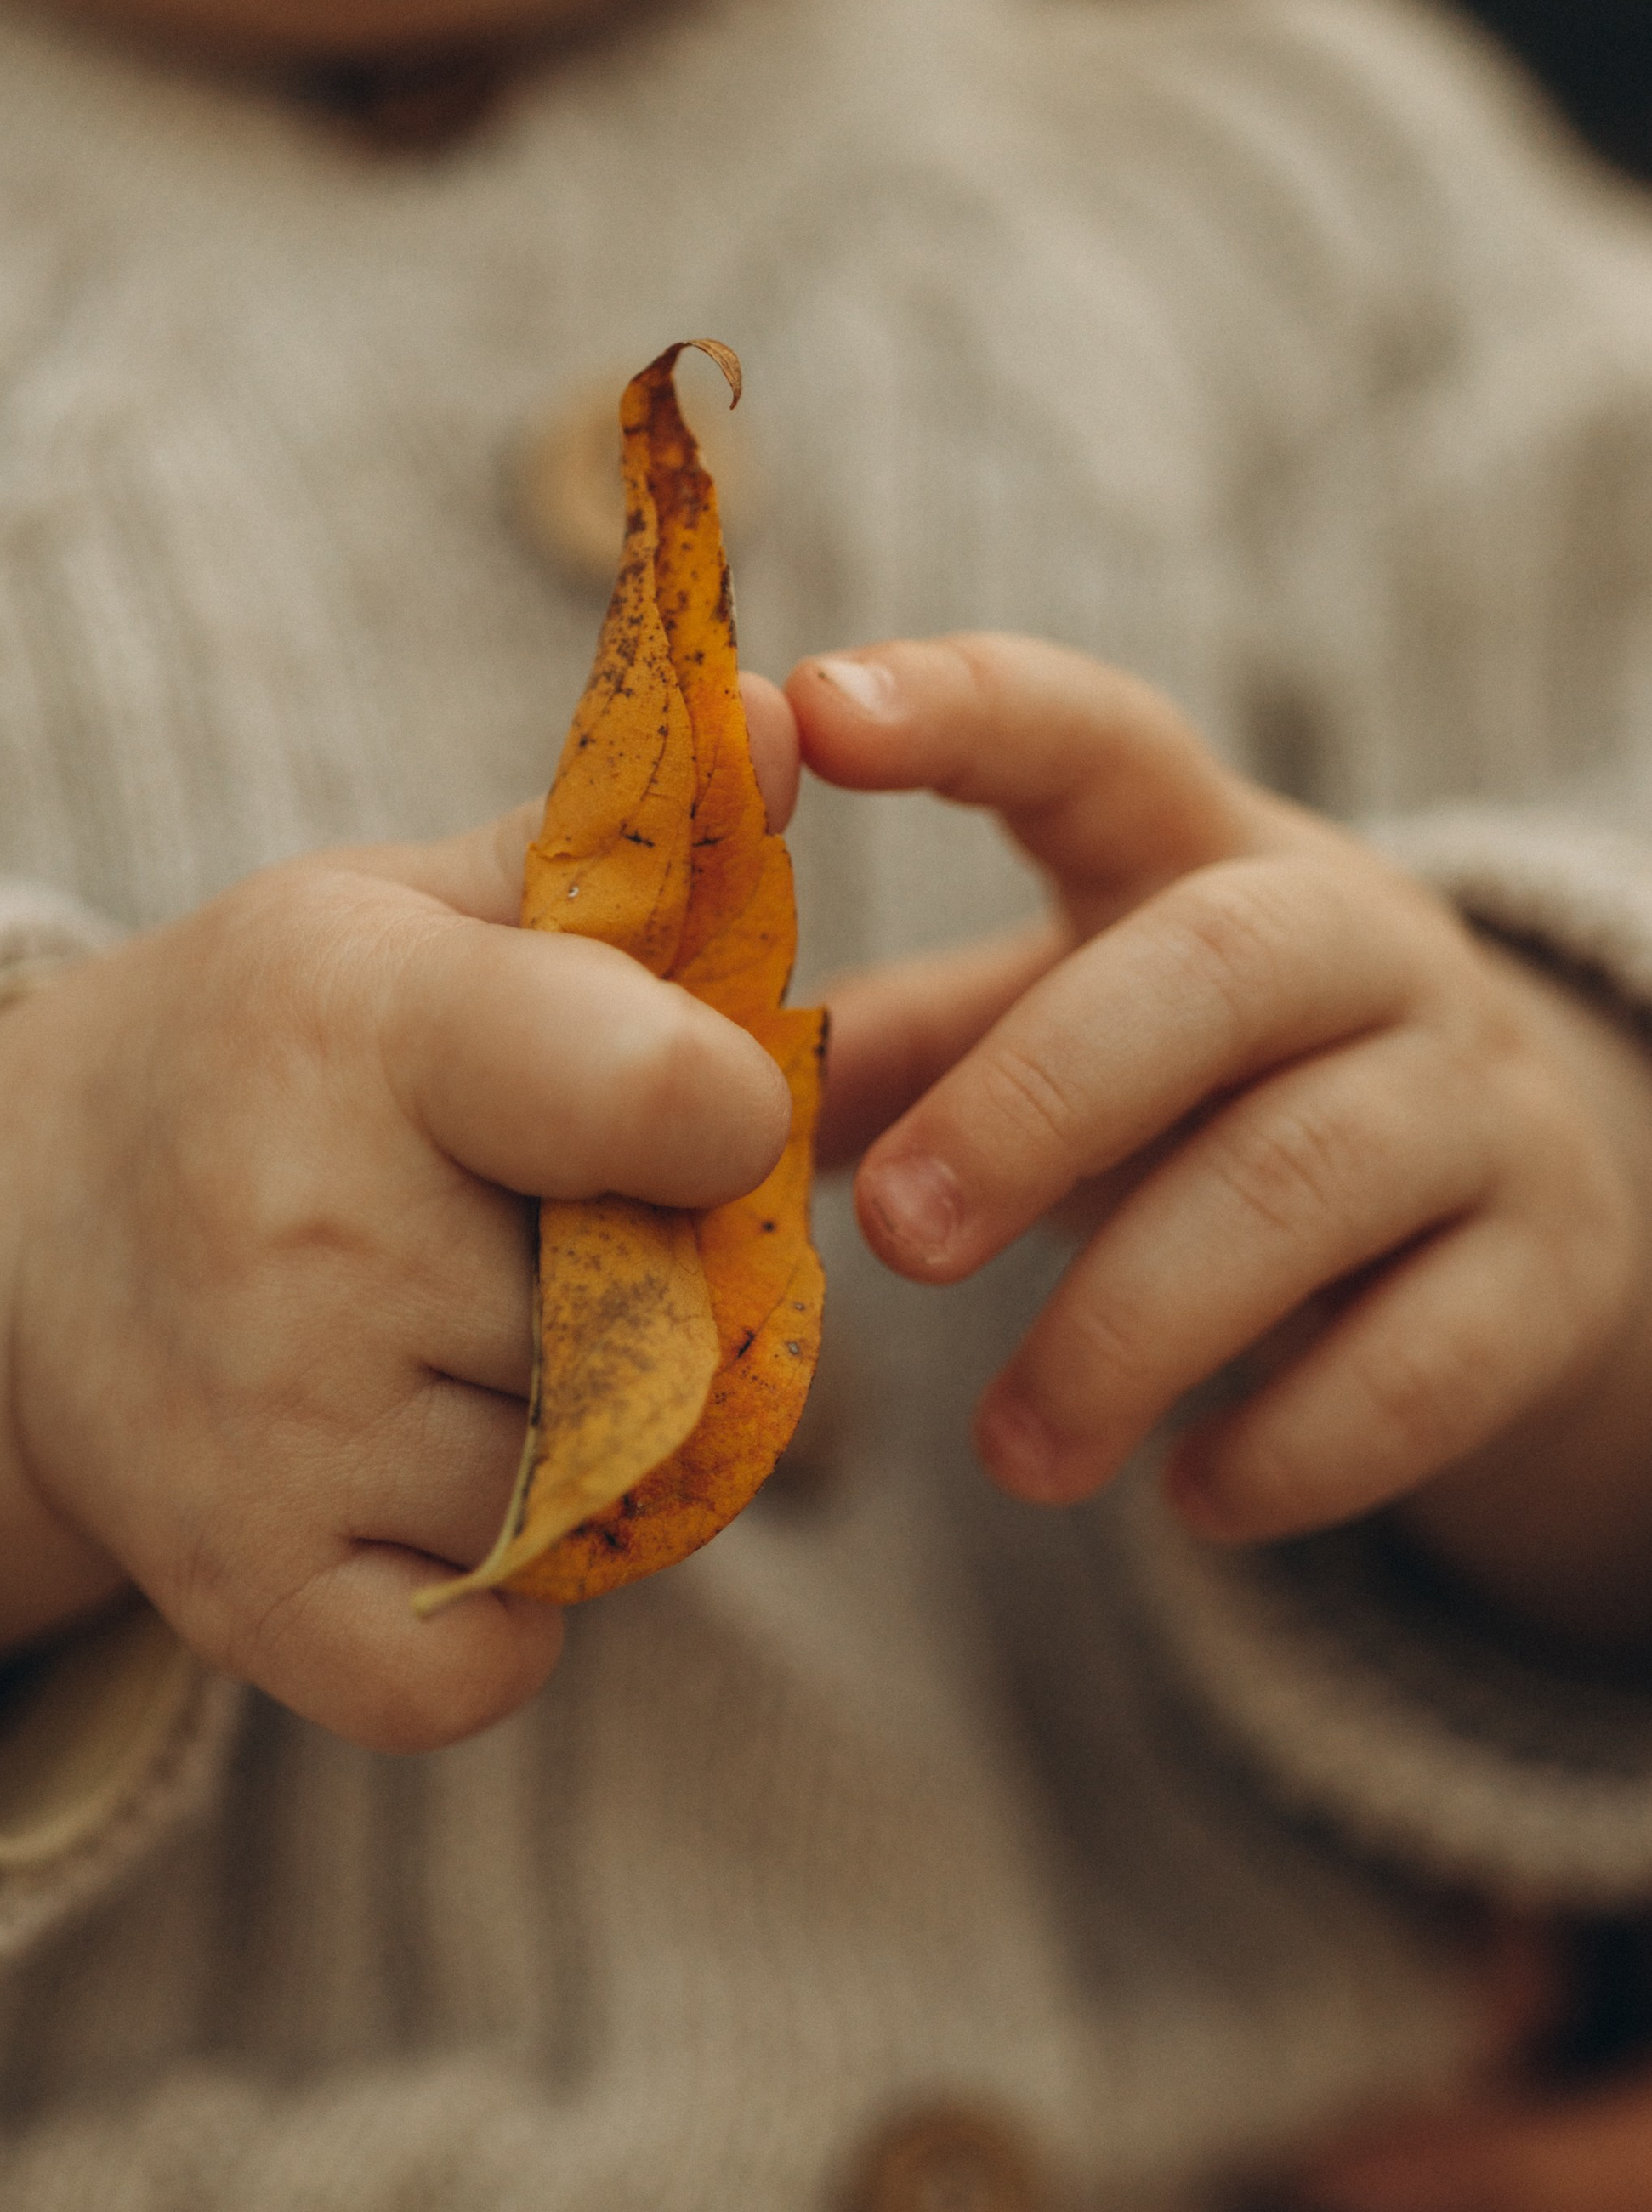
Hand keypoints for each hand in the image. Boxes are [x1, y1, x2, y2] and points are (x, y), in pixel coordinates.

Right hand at [0, 693, 799, 1751]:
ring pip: (591, 1494)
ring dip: (568, 1451)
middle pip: (653, 1329)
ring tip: (442, 1359)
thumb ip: (614, 846)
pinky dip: (499, 1616)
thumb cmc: (275, 1056)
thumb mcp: (407, 909)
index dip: (722, 1128)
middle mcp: (302, 1228)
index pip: (667, 1100)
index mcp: (360, 1022)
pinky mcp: (243, 1596)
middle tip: (521, 1253)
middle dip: (637, 1305)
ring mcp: (267, 1429)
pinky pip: (492, 1665)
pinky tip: (424, 1504)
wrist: (15, 1239)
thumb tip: (786, 721)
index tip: (678, 1128)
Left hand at [793, 633, 1651, 1646]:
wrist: (1504, 1207)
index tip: (816, 712)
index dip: (963, 712)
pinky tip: (1190, 1499)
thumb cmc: (1206, 1095)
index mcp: (1199, 850)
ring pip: (1313, 1177)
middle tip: (896, 1237)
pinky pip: (1431, 1356)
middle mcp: (1358, 943)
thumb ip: (893, 1047)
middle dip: (1037, 1104)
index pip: (1092, 737)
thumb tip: (665, 1089)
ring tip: (1013, 1457)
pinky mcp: (1546, 1268)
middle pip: (1213, 973)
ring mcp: (1473, 1100)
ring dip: (1135, 1326)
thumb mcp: (1058, 1029)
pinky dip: (1299, 1446)